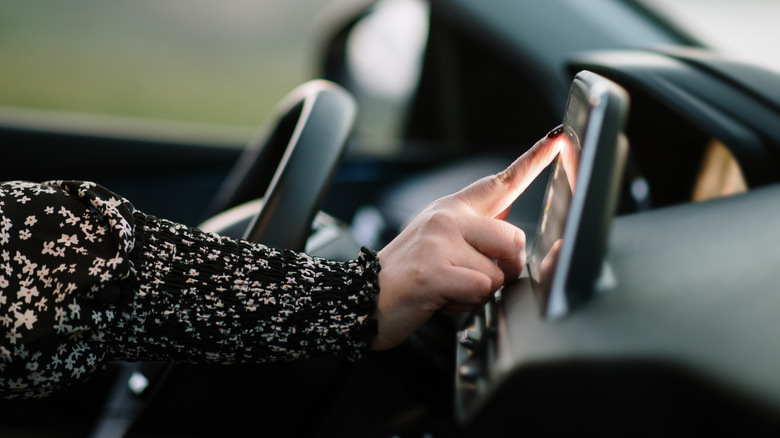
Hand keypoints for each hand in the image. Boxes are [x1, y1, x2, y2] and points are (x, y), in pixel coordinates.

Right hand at [372, 129, 563, 349]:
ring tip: (449, 289)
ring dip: (480, 292)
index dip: (533, 160)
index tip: (558, 139)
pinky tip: (442, 299)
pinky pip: (480, 290)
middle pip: (515, 240)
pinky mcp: (435, 270)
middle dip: (503, 269)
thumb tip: (508, 215)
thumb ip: (475, 227)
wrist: (362, 299)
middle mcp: (448, 217)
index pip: (501, 181)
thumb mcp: (438, 240)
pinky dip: (466, 304)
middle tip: (470, 278)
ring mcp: (440, 241)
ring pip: (499, 272)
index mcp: (452, 208)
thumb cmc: (407, 274)